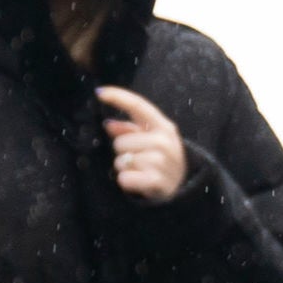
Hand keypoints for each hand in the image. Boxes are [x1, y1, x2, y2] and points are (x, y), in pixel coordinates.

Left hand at [95, 85, 186, 201]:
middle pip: (120, 141)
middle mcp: (163, 141)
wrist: (183, 189)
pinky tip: (140, 182)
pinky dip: (127, 182)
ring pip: (120, 161)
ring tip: (141, 171)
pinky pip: (124, 178)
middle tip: (139, 160)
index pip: (138, 106)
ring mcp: (160, 161)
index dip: (117, 97)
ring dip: (125, 168)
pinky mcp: (155, 180)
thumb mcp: (152, 141)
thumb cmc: (162, 160)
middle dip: (123, 152)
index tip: (99, 92)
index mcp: (163, 126)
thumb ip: (129, 130)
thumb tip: (108, 124)